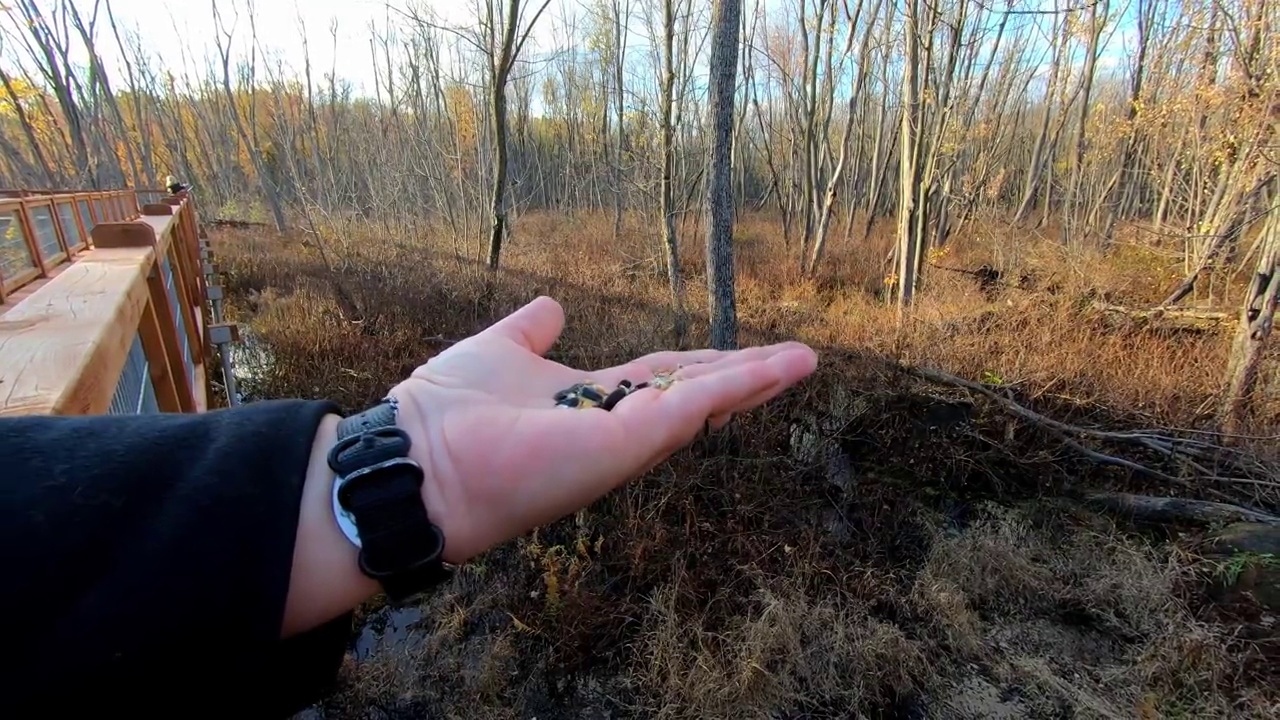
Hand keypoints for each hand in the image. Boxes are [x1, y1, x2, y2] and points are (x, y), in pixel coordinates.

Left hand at [388, 296, 817, 563]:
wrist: (416, 460)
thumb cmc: (445, 412)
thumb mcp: (499, 350)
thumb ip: (531, 332)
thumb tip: (554, 306)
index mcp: (591, 402)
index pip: (663, 379)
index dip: (705, 363)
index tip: (746, 351)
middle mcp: (615, 426)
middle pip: (695, 392)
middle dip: (747, 375)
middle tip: (797, 359)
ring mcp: (623, 439)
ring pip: (704, 402)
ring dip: (757, 379)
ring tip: (804, 360)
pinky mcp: (624, 443)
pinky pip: (691, 406)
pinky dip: (739, 384)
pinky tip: (778, 365)